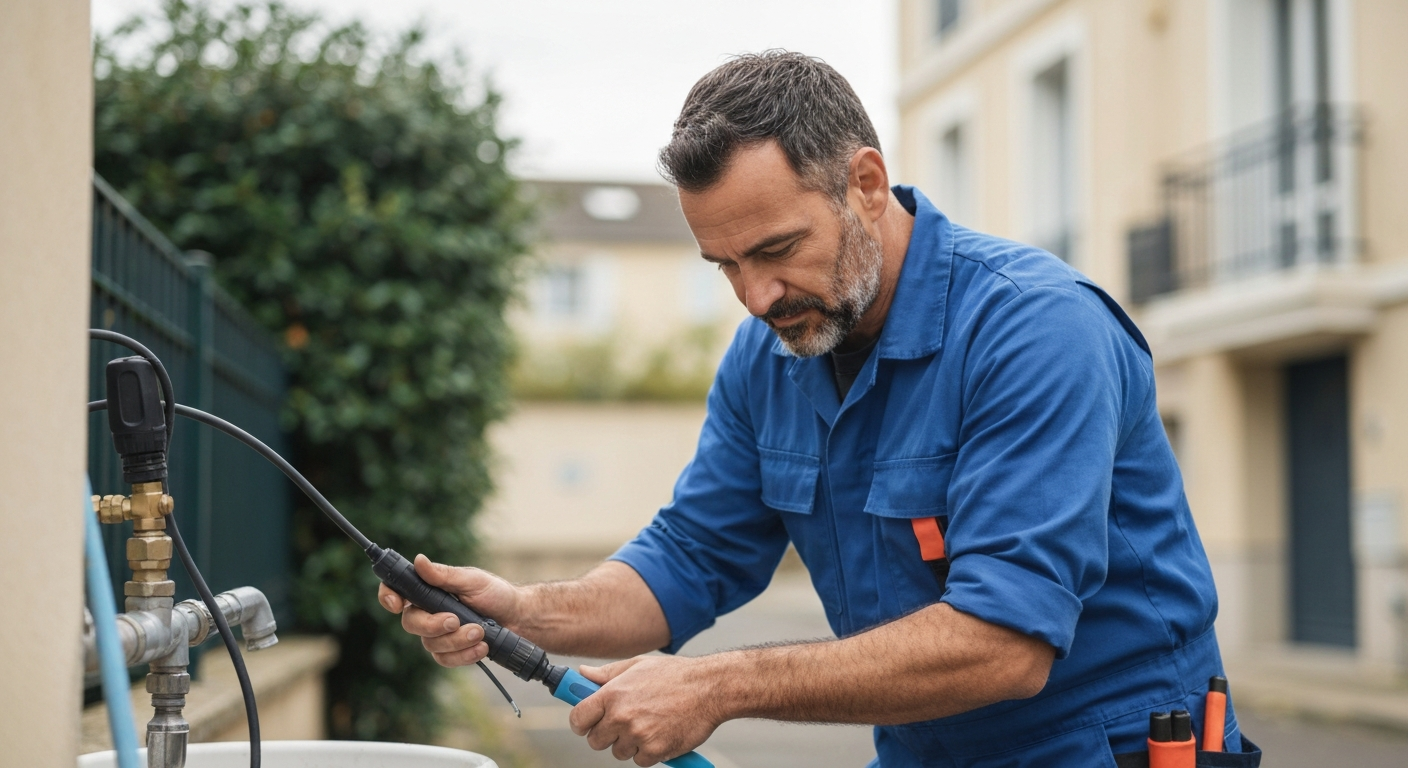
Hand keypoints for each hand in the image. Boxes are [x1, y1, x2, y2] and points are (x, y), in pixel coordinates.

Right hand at [376, 554, 520, 667]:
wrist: (518, 618)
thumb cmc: (495, 594)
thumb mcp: (472, 580)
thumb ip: (444, 575)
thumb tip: (419, 560)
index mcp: (429, 591)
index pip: (397, 591)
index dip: (388, 596)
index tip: (397, 604)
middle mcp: (428, 612)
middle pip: (411, 623)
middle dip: (433, 625)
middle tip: (456, 620)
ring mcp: (437, 634)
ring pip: (430, 644)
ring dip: (457, 640)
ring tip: (480, 632)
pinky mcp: (450, 652)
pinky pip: (445, 659)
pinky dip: (464, 654)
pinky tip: (482, 646)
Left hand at [568, 655, 722, 766]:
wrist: (710, 689)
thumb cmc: (676, 675)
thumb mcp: (638, 665)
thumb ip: (607, 673)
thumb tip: (583, 675)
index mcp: (613, 693)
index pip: (578, 718)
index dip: (581, 723)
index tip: (587, 723)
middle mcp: (621, 716)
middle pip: (595, 740)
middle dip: (606, 734)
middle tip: (623, 723)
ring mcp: (638, 735)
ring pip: (618, 752)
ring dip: (629, 743)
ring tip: (648, 724)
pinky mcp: (654, 751)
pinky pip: (639, 761)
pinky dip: (648, 752)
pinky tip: (659, 734)